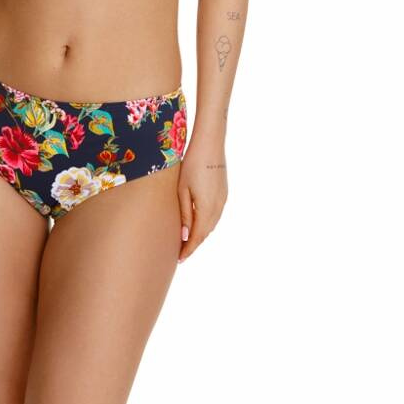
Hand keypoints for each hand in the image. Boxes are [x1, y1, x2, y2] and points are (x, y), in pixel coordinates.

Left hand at [176, 135, 228, 262]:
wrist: (210, 144)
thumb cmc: (191, 164)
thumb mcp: (183, 190)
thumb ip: (185, 214)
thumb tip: (185, 237)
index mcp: (207, 209)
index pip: (197, 237)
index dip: (188, 249)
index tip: (179, 259)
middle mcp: (218, 208)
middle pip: (205, 233)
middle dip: (194, 244)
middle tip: (181, 253)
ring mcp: (223, 200)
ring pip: (211, 225)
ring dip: (201, 234)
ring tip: (187, 241)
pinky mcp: (224, 193)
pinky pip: (215, 215)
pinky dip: (206, 223)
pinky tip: (198, 223)